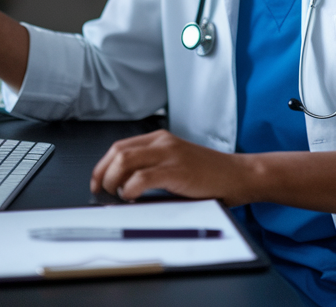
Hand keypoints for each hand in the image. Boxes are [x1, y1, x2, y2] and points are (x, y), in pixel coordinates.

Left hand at [90, 130, 253, 204]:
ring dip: (113, 181)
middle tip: (102, 192)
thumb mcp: (177, 164)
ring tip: (118, 195)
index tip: (96, 182)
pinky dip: (130, 189)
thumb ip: (153, 167)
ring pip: (124, 161)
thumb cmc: (210, 175)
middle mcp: (163, 142)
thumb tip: (122, 185)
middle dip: (102, 174)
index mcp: (161, 138)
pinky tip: (132, 197)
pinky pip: (142, 177)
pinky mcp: (177, 170)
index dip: (102, 165)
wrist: (238, 175)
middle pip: (117, 152)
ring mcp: (170, 154)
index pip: (119, 147)